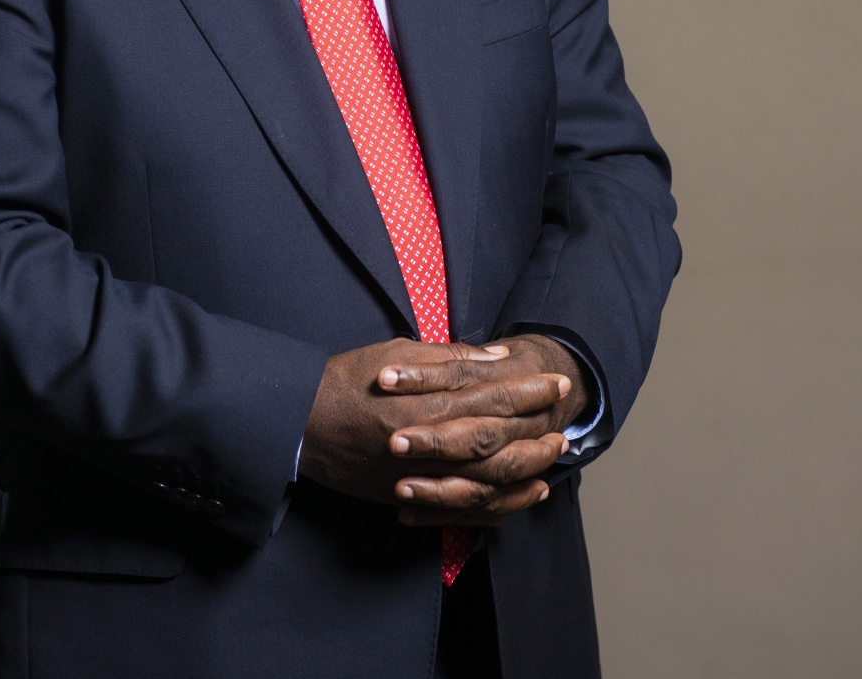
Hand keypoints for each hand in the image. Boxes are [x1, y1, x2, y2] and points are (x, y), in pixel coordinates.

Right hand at [299, 338, 569, 516]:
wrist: (297, 423)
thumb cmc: (345, 381)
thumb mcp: (396, 352)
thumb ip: (449, 358)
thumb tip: (495, 356)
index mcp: (427, 403)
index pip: (493, 397)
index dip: (529, 391)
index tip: (556, 382)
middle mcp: (428, 443)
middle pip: (498, 440)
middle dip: (536, 429)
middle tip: (564, 419)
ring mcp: (419, 475)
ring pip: (488, 480)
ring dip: (526, 468)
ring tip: (554, 456)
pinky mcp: (409, 496)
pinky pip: (464, 509)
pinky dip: (498, 504)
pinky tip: (522, 494)